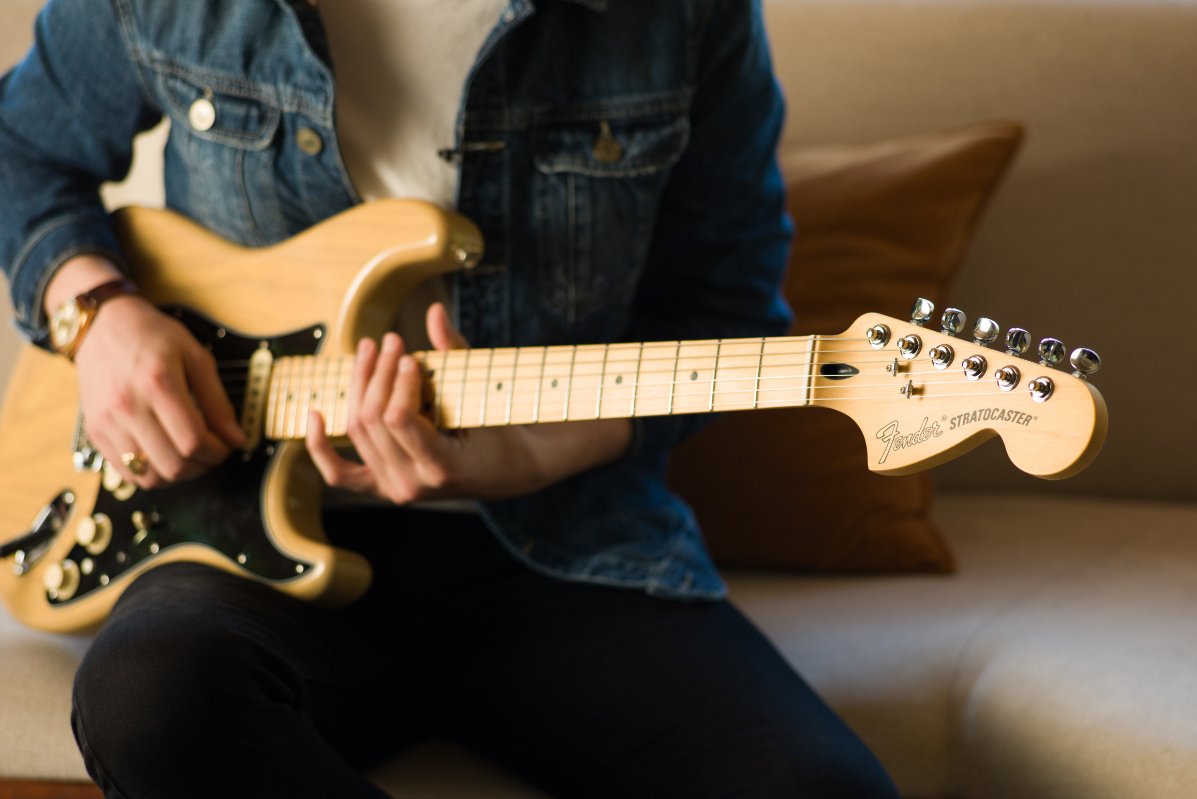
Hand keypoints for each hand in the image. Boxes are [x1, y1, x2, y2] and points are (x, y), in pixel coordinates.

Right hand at [72, 292, 245, 488]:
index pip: (193, 440)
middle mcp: (128, 406)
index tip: (227, 445)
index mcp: (157, 383)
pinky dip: (153, 474)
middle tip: (212, 452)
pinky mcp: (95, 433)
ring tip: (190, 456)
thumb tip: (236, 438)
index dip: (217, 452)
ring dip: (179, 474)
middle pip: (173, 465)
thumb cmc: (150, 336)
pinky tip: (165, 456)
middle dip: (202, 466)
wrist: (101, 326)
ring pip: (150, 477)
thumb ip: (217, 400)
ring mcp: (107, 423)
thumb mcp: (195, 356)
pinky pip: (127, 474)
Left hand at [305, 303, 631, 503]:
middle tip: (389, 342)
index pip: (399, 419)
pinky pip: (339, 472)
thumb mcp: (482, 394)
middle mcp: (411, 486)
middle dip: (378, 375)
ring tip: (368, 353)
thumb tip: (434, 312)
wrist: (508, 470)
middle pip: (373, 422)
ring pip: (357, 432)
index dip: (399, 382)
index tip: (410, 356)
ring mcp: (393, 489)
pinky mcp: (381, 486)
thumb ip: (454, 354)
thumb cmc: (500, 428)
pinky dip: (319, 446)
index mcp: (442, 468)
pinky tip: (314, 414)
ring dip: (358, 387)